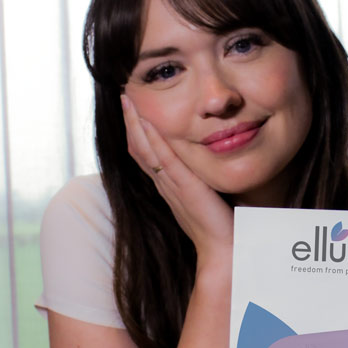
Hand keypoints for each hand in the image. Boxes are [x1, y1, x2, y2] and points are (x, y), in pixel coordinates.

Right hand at [121, 94, 233, 267]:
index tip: (134, 110)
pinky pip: (164, 160)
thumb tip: (212, 166)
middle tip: (124, 97)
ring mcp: (172, 185)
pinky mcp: (184, 187)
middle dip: (131, 122)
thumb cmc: (220, 227)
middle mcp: (165, 184)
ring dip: (136, 125)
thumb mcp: (207, 196)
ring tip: (128, 101)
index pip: (147, 154)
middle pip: (139, 149)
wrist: (223, 250)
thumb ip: (204, 180)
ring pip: (145, 151)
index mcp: (169, 186)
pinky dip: (154, 140)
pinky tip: (148, 121)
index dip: (138, 132)